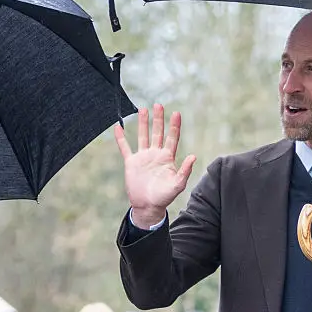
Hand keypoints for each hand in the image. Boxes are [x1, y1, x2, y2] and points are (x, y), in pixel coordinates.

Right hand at [115, 105, 196, 228]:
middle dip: (158, 119)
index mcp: (168, 158)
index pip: (172, 138)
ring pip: (142, 136)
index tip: (176, 113)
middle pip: (157, 132)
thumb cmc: (164, 197)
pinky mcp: (131, 163)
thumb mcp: (177, 185)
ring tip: (142, 109)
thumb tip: (193, 156)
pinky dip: (121, 138)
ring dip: (142, 123)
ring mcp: (143, 157)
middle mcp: (156, 154)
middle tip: (158, 105)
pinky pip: (125, 147)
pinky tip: (118, 127)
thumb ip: (185, 170)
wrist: (148, 206)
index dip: (174, 126)